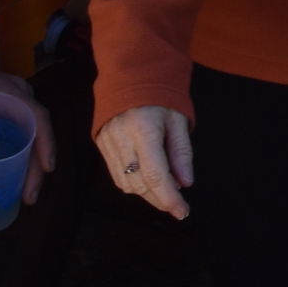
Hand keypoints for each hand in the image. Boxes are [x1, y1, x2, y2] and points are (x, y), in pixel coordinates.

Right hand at [95, 104, 194, 219]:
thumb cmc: (159, 94)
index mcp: (143, 129)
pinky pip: (117, 176)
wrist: (130, 75)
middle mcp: (121, 139)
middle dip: (160, 199)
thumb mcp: (178, 118)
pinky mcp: (101, 145)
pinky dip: (133, 185)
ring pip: (126, 184)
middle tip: (178, 206)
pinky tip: (148, 183)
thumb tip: (186, 182)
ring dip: (147, 195)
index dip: (169, 197)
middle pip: (140, 183)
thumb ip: (181, 151)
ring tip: (165, 193)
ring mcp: (108, 143)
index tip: (182, 211)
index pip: (155, 174)